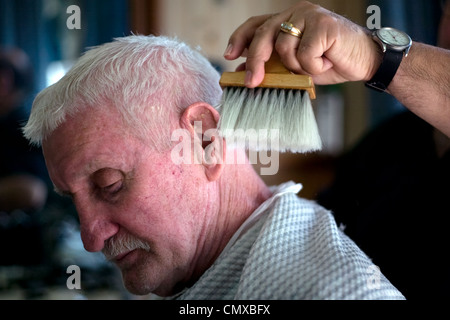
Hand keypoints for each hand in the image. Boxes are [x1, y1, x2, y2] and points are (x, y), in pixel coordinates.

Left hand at [223, 1, 381, 86]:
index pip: (256, 24)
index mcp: (287, 19)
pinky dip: (314, 67)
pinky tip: (327, 62)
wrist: (365, 60)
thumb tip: (244, 71)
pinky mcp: (323, 24)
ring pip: (285, 47)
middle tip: (252, 81)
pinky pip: (305, 54)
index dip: (240, 39)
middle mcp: (296, 13)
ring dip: (298, 66)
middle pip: (264, 34)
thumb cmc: (330, 61)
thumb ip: (273, 65)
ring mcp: (309, 15)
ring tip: (316, 65)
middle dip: (255, 60)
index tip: (229, 55)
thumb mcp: (296, 67)